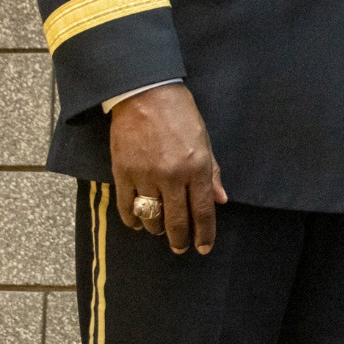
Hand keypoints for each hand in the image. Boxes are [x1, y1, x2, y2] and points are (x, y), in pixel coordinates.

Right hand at [108, 83, 227, 254]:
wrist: (145, 95)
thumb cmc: (180, 114)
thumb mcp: (204, 140)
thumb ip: (212, 172)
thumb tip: (221, 200)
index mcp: (196, 167)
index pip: (202, 211)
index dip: (204, 233)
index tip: (203, 247)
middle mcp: (172, 176)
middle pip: (176, 220)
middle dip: (180, 239)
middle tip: (181, 248)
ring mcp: (146, 176)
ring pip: (151, 217)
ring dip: (157, 230)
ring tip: (161, 232)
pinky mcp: (123, 173)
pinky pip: (127, 206)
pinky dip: (133, 219)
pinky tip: (137, 223)